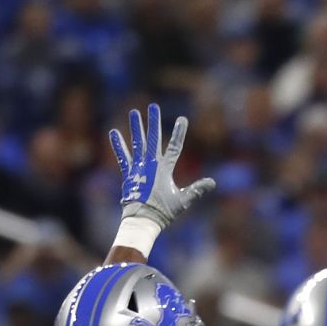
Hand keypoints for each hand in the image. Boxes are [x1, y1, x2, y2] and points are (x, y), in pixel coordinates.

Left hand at [109, 103, 214, 229]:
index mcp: (165, 169)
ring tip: (134, 112)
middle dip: (154, 122)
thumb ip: (197, 189)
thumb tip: (213, 182)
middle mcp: (151, 164)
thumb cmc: (163, 212)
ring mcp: (138, 168)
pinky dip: (118, 145)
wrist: (143, 219)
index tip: (182, 119)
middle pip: (154, 139)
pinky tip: (114, 132)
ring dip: (136, 128)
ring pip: (137, 143)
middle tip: (153, 106)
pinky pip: (122, 156)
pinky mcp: (128, 174)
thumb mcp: (183, 200)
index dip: (179, 132)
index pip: (174, 147)